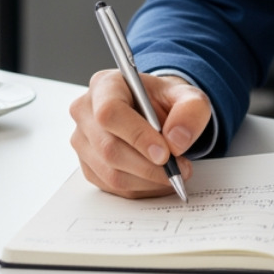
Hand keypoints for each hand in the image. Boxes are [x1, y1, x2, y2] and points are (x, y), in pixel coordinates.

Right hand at [69, 69, 210, 197]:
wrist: (156, 113)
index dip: (137, 136)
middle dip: (149, 166)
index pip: (110, 112)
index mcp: (105, 85)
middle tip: (179, 169)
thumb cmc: (165, 101)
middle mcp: (86, 112)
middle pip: (109, 148)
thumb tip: (177, 140)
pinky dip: (141, 188)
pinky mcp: (88, 166)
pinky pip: (112, 187)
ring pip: (111, 173)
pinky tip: (158, 179)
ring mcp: (83, 141)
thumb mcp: (188, 96)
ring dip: (148, 180)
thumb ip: (190, 111)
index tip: (165, 153)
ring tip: (173, 174)